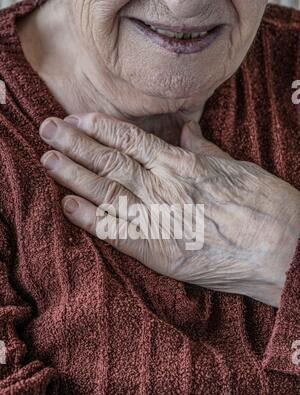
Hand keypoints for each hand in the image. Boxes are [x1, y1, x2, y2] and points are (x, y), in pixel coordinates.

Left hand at [39, 113, 299, 306]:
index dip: (102, 128)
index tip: (78, 119)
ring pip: (106, 191)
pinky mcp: (158, 252)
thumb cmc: (267, 208)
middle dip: (76, 144)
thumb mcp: (239, 169)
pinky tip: (67, 204)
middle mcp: (165, 188)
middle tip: (47, 129)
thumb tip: (185, 133)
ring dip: (73, 174)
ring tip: (48, 159)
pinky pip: (116, 232)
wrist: (283, 252)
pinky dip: (90, 218)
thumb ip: (206, 151)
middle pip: (111, 162)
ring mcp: (159, 220)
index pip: (133, 141)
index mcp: (185, 165)